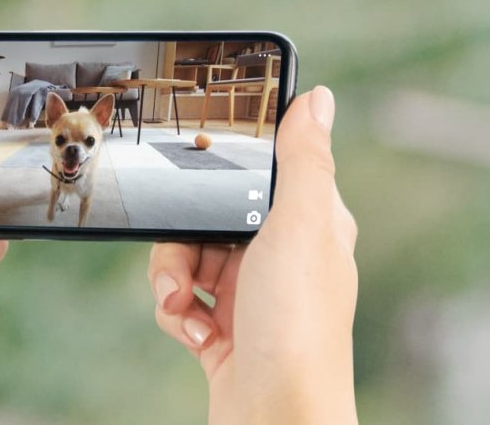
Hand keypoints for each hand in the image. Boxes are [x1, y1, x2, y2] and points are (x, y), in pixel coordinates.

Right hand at [148, 87, 357, 423]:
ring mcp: (249, 295)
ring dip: (172, 278)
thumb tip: (317, 98)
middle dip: (182, 238)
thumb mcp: (300, 229)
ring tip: (182, 306)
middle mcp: (280, 255)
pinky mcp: (222, 329)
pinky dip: (177, 313)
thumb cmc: (297, 329)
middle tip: (185, 264)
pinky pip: (180, 300)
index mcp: (308, 223)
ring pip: (186, 257)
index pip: (263, 169)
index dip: (228, 161)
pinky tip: (194, 335)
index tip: (194, 151)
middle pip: (208, 215)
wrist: (274, 420)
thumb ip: (305, 160)